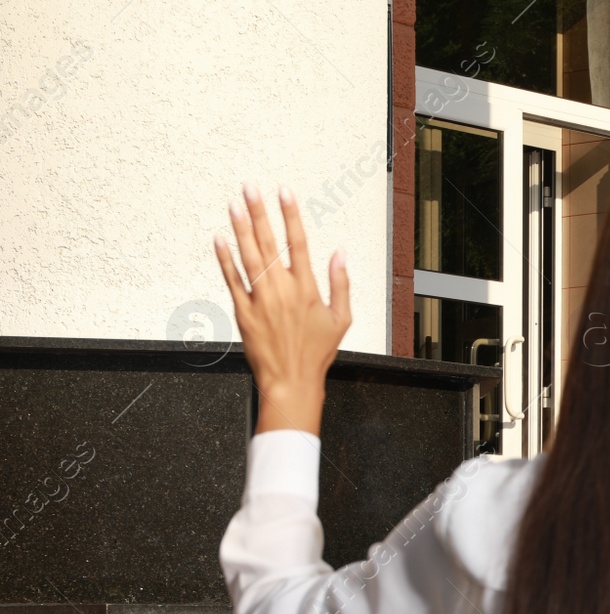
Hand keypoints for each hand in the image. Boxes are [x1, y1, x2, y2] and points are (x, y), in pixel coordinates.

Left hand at [214, 184, 350, 435]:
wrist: (291, 380)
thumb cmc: (317, 353)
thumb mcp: (341, 319)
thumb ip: (341, 283)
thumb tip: (339, 254)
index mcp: (307, 289)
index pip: (299, 242)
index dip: (291, 215)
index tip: (284, 193)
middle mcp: (283, 289)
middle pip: (270, 242)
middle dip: (260, 212)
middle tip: (251, 188)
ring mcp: (261, 299)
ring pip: (249, 256)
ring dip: (241, 228)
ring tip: (234, 204)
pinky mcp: (243, 311)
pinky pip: (232, 279)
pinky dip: (225, 258)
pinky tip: (220, 239)